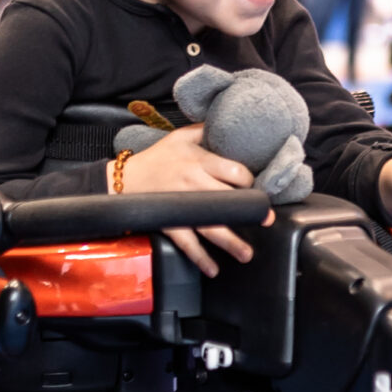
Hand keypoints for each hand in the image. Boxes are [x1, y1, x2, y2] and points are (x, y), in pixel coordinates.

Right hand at [110, 124, 271, 275]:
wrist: (124, 180)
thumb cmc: (155, 157)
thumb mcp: (180, 137)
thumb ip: (204, 130)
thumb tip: (226, 122)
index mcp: (199, 161)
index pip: (235, 172)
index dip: (249, 183)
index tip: (256, 191)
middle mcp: (194, 183)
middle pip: (228, 201)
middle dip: (249, 213)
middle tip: (266, 221)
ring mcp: (182, 206)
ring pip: (212, 226)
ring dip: (231, 242)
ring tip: (246, 254)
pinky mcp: (170, 222)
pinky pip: (187, 243)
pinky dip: (200, 258)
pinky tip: (213, 269)